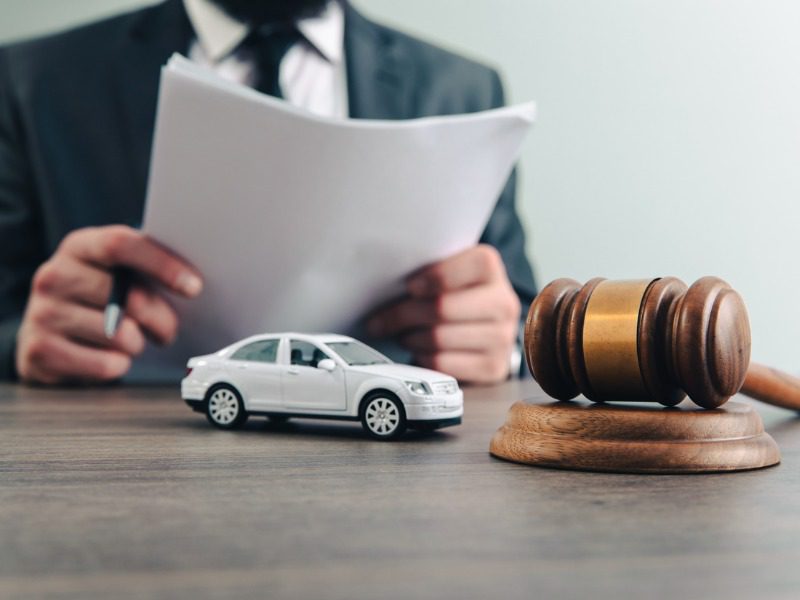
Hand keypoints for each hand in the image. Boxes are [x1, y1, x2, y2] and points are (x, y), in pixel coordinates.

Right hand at [16, 225, 202, 383]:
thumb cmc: (99, 298)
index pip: (121, 244)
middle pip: (129, 296)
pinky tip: (112, 358)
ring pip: (119, 334)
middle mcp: (54, 275)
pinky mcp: (39, 351)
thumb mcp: (119, 273)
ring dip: (139, 344)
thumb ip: (148, 267)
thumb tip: (195, 281)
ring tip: (134, 342)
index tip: (194, 287)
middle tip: (169, 331)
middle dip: (163, 319)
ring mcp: (43, 313)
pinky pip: (105, 365)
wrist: (48, 332)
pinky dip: (120, 366)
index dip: (162, 265)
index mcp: (79, 246)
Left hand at [367, 245, 520, 383]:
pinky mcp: (493, 367)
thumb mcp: (444, 273)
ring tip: (400, 334)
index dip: (432, 278)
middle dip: (402, 315)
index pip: (461, 268)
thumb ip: (423, 271)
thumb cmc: (452, 295)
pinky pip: (444, 364)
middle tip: (377, 322)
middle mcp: (503, 302)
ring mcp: (501, 337)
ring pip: (439, 338)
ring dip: (409, 338)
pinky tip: (416, 350)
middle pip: (443, 307)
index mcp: (488, 268)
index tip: (408, 286)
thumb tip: (379, 286)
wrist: (483, 329)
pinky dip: (422, 358)